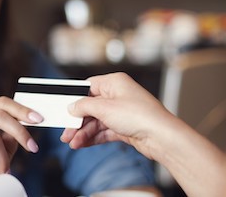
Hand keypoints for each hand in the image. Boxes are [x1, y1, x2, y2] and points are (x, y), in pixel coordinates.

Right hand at [60, 72, 174, 159]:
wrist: (162, 138)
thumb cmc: (140, 116)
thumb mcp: (105, 108)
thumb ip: (84, 106)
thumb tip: (72, 106)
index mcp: (114, 82)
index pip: (88, 87)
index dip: (75, 99)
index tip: (63, 109)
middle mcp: (118, 95)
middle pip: (90, 107)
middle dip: (77, 121)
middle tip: (66, 132)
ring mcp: (121, 112)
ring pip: (96, 121)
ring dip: (83, 132)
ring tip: (73, 143)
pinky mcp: (124, 127)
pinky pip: (103, 131)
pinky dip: (93, 137)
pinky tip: (82, 144)